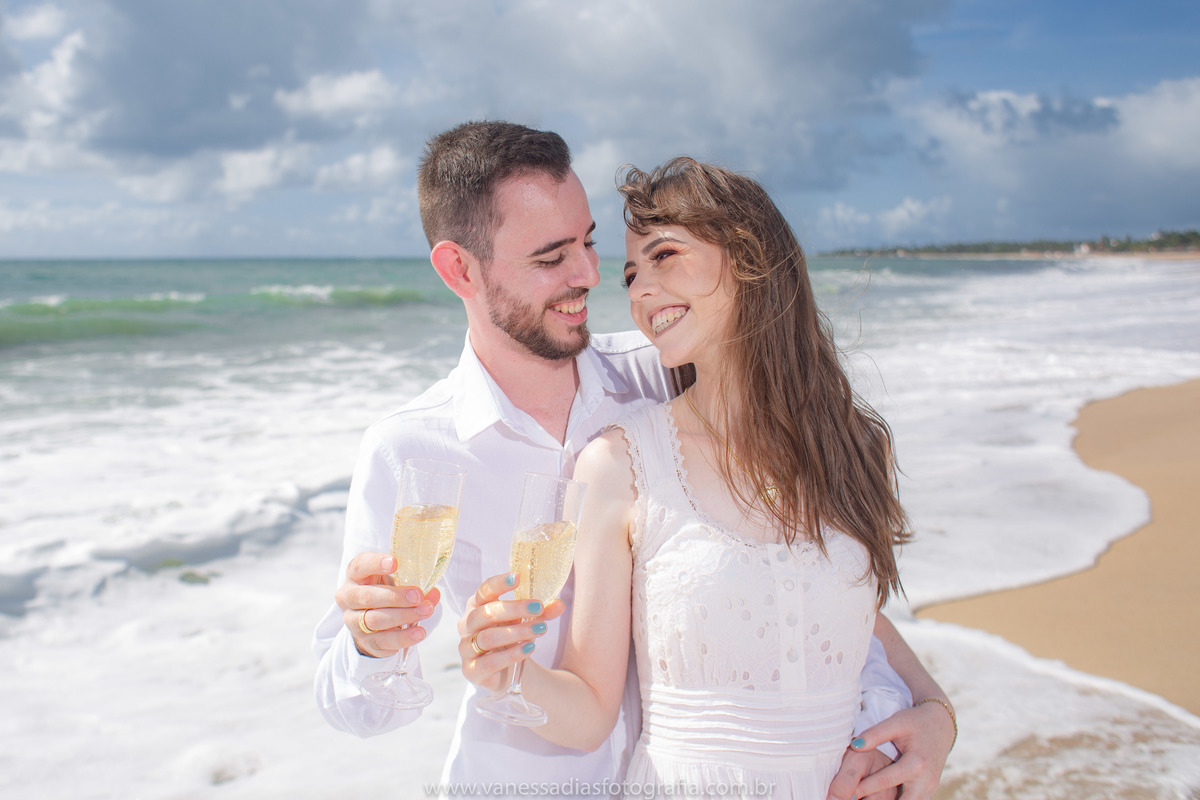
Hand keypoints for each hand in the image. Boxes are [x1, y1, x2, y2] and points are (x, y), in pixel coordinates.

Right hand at [335, 552, 439, 657]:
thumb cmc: (385, 592)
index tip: (395, 563)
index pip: (360, 565)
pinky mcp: (364, 641)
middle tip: (418, 596)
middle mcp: (348, 597)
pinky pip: (383, 641)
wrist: (371, 622)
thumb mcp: (395, 581)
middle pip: (366, 596)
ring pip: (375, 620)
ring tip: (425, 611)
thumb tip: (433, 593)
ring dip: (403, 616)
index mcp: (355, 575)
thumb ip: (413, 583)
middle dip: (394, 596)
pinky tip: (419, 632)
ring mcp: (353, 621)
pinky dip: (403, 638)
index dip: (375, 563)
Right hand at [457, 572, 563, 692]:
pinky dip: (512, 655)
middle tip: (539, 607)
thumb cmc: (512, 636)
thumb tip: (560, 604)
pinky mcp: (471, 670)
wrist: (506, 670)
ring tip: (540, 629)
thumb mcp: (527, 620)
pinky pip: (490, 662)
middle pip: (485, 613)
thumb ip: (542, 612)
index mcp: (477, 605)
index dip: (499, 583)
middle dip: (514, 608)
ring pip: (488, 637)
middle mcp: (467, 624)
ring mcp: (466, 648)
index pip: (484, 590)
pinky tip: (529, 648)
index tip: (518, 577)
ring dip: (517, 632)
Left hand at [839, 700, 954, 799]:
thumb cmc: (915, 722)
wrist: (941, 725)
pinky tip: (882, 798)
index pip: (885, 781)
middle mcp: (926, 781)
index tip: (850, 792)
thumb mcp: (895, 723)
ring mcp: (930, 788)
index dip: (864, 787)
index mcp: (916, 764)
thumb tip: (854, 746)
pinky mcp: (930, 791)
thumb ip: (875, 734)